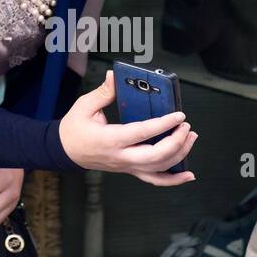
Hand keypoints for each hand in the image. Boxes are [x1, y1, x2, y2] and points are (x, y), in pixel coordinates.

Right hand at [58, 71, 198, 186]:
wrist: (65, 151)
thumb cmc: (74, 129)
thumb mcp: (84, 106)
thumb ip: (104, 92)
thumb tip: (115, 76)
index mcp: (111, 139)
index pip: (142, 133)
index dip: (163, 124)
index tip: (178, 115)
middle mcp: (121, 157)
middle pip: (156, 156)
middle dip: (177, 142)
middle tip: (186, 126)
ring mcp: (127, 166)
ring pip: (159, 169)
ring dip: (180, 155)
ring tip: (191, 137)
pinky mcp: (130, 170)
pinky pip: (154, 180)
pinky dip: (173, 180)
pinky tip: (188, 175)